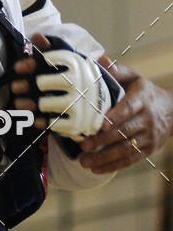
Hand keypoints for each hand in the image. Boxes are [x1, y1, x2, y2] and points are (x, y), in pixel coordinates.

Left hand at [11, 33, 112, 139]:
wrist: (116, 101)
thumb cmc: (88, 78)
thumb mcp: (76, 60)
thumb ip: (55, 47)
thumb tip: (37, 36)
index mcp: (78, 64)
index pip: (50, 60)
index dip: (30, 64)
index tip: (17, 68)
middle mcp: (80, 82)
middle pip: (45, 83)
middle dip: (27, 86)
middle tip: (14, 87)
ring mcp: (80, 104)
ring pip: (48, 104)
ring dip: (31, 105)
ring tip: (18, 104)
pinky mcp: (81, 123)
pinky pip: (57, 123)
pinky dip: (43, 122)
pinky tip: (32, 119)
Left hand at [78, 59, 172, 173]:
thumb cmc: (145, 91)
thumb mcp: (134, 77)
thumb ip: (118, 70)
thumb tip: (100, 61)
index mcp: (141, 99)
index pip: (129, 108)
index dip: (116, 117)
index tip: (101, 125)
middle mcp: (146, 120)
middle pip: (124, 132)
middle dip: (102, 141)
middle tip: (83, 145)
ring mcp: (148, 137)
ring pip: (126, 149)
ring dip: (104, 157)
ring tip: (84, 161)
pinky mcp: (148, 150)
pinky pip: (130, 160)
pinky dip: (113, 166)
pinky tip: (96, 169)